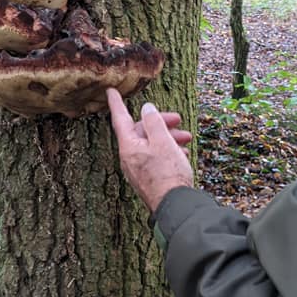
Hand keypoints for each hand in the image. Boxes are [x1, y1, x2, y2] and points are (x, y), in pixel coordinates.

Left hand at [106, 88, 194, 212]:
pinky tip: (182, 154)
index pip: (120, 119)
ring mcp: (138, 168)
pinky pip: (155, 157)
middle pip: (142, 131)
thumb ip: (154, 122)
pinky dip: (168, 151)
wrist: (175, 205)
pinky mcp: (148, 177)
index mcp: (129, 146)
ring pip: (151, 144)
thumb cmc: (168, 173)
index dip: (117, 103)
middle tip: (178, 119)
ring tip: (186, 139)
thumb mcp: (163, 141)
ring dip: (169, 137)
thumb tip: (146, 108)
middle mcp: (129, 157)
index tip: (110, 91)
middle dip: (161, 123)